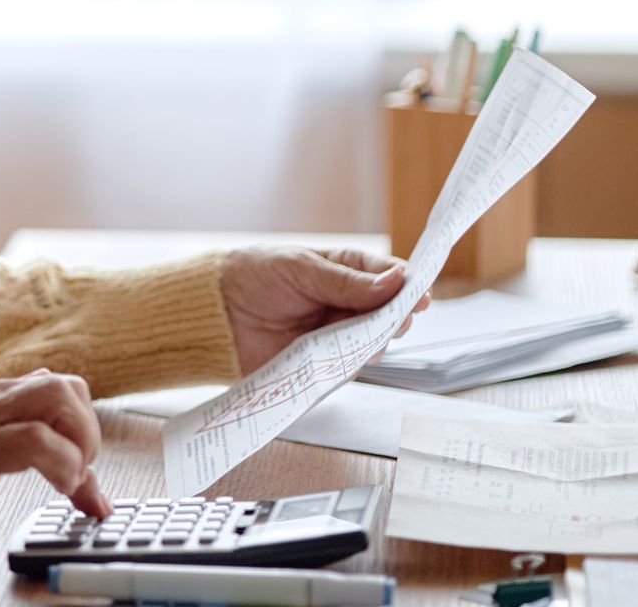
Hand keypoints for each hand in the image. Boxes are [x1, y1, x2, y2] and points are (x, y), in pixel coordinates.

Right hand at [0, 369, 111, 549]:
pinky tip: (62, 486)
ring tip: (72, 479)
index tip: (83, 477)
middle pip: (63, 385)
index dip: (76, 431)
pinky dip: (65, 462)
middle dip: (86, 429)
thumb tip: (52, 449)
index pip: (46, 391)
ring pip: (59, 396)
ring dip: (82, 441)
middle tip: (80, 472)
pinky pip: (37, 439)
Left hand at [220, 246, 431, 373]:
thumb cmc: (254, 277)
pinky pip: (349, 368)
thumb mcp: (300, 268)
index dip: (408, 285)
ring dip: (375, 342)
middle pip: (390, 314)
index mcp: (346, 271)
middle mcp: (348, 305)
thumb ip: (345, 281)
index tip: (421, 294)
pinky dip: (350, 363)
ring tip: (364, 336)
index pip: (389, 277)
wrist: (216, 314)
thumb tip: (394, 281)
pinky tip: (342, 356)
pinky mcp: (323, 366)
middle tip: (397, 319)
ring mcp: (337, 336)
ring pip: (375, 344)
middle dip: (396, 316)